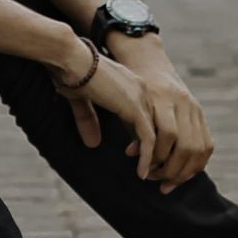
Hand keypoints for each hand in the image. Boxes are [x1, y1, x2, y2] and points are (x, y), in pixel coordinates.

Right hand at [46, 35, 213, 191]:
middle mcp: (143, 94)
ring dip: (158, 162)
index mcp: (135, 89)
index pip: (155, 122)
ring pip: (162, 138)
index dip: (154, 145)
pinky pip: (148, 139)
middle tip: (159, 177)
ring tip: (152, 179)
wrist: (72, 58)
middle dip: (165, 157)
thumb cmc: (72, 74)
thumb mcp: (83, 100)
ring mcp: (141, 100)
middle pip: (166, 131)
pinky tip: (142, 173)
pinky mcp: (134, 108)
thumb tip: (93, 142)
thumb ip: (89, 119)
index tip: (151, 164)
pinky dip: (147, 158)